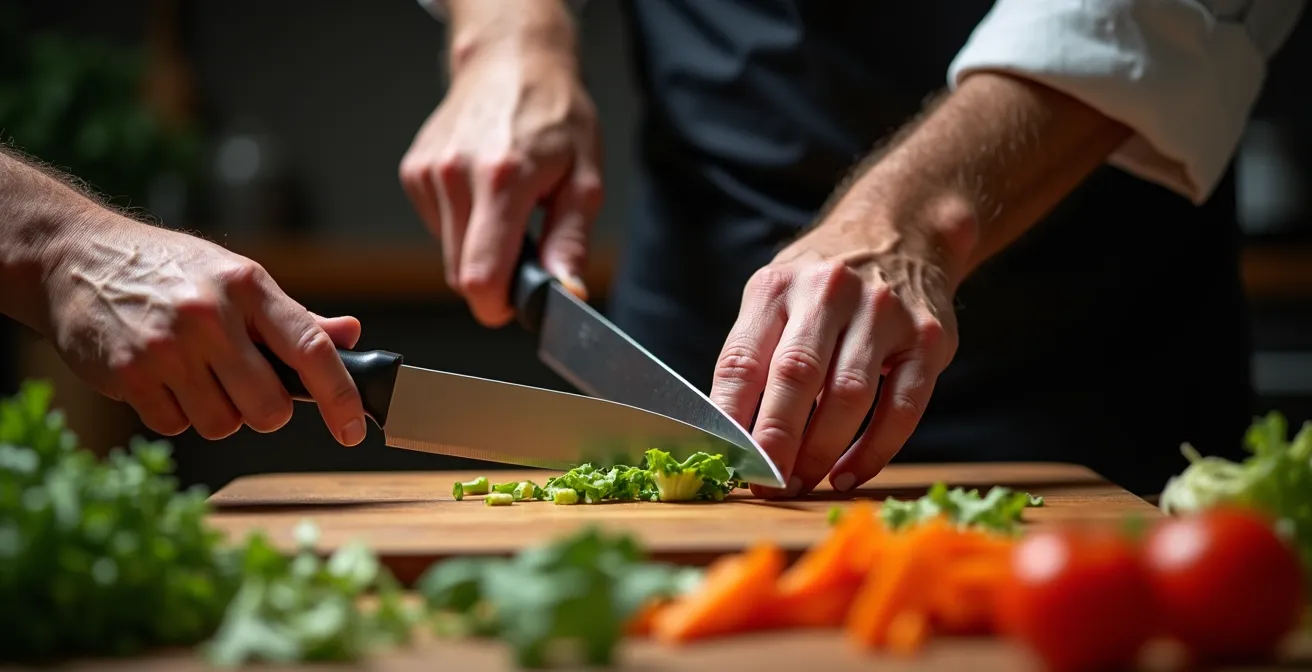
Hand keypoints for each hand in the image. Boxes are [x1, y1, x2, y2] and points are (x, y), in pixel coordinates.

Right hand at [43, 217, 367, 444]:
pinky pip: (176, 425)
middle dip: (266, 410)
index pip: (312, 349)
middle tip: (246, 386)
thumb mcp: (236, 278)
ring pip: (224, 424)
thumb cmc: (170, 271)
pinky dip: (176, 412)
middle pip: (270, 408)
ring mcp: (168, 347)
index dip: (341, 397)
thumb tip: (350, 335)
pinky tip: (162, 377)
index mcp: (248, 286)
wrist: (76, 258)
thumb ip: (294, 317)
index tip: (354, 429)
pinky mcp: (129, 374)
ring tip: (196, 373)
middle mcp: (210, 315)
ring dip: (219, 412)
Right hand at [399, 44, 601, 325]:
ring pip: (448, 254)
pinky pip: (437, 228)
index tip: (517, 303)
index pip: (481, 277)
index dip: (499, 305)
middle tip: (526, 246)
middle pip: (460, 275)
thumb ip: (571, 242)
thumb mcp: (585, 179)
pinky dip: (462, 225)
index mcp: (503, 179)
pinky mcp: (414, 172)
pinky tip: (483, 193)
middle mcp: (456, 175)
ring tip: (507, 208)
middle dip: (494, 278)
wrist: (512, 63)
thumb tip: (566, 292)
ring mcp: (428, 172)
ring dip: (478, 248)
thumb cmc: (554, 114)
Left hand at [710, 196, 975, 497]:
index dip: (729, 418)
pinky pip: (901, 407)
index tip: (723, 462)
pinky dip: (875, 450)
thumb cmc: (822, 286)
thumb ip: (754, 355)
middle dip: (775, 440)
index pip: (742, 360)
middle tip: (764, 485)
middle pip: (796, 376)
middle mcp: (830, 293)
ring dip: (821, 451)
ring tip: (800, 482)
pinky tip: (849, 474)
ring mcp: (884, 314)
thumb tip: (726, 435)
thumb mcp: (777, 297)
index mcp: (778, 287)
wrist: (903, 232)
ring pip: (848, 396)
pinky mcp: (928, 340)